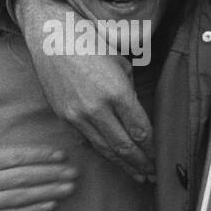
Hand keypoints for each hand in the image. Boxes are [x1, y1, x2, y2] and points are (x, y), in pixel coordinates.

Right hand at [16, 0, 154, 181]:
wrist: (50, 35)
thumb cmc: (88, 39)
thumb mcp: (120, 62)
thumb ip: (129, 92)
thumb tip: (134, 114)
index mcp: (116, 92)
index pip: (140, 130)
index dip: (152, 148)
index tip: (160, 157)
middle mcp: (96, 108)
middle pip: (124, 146)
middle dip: (141, 163)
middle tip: (152, 175)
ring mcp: (76, 115)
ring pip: (104, 148)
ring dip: (122, 164)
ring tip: (136, 174)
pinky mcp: (63, 116)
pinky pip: (86, 140)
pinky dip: (102, 151)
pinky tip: (111, 158)